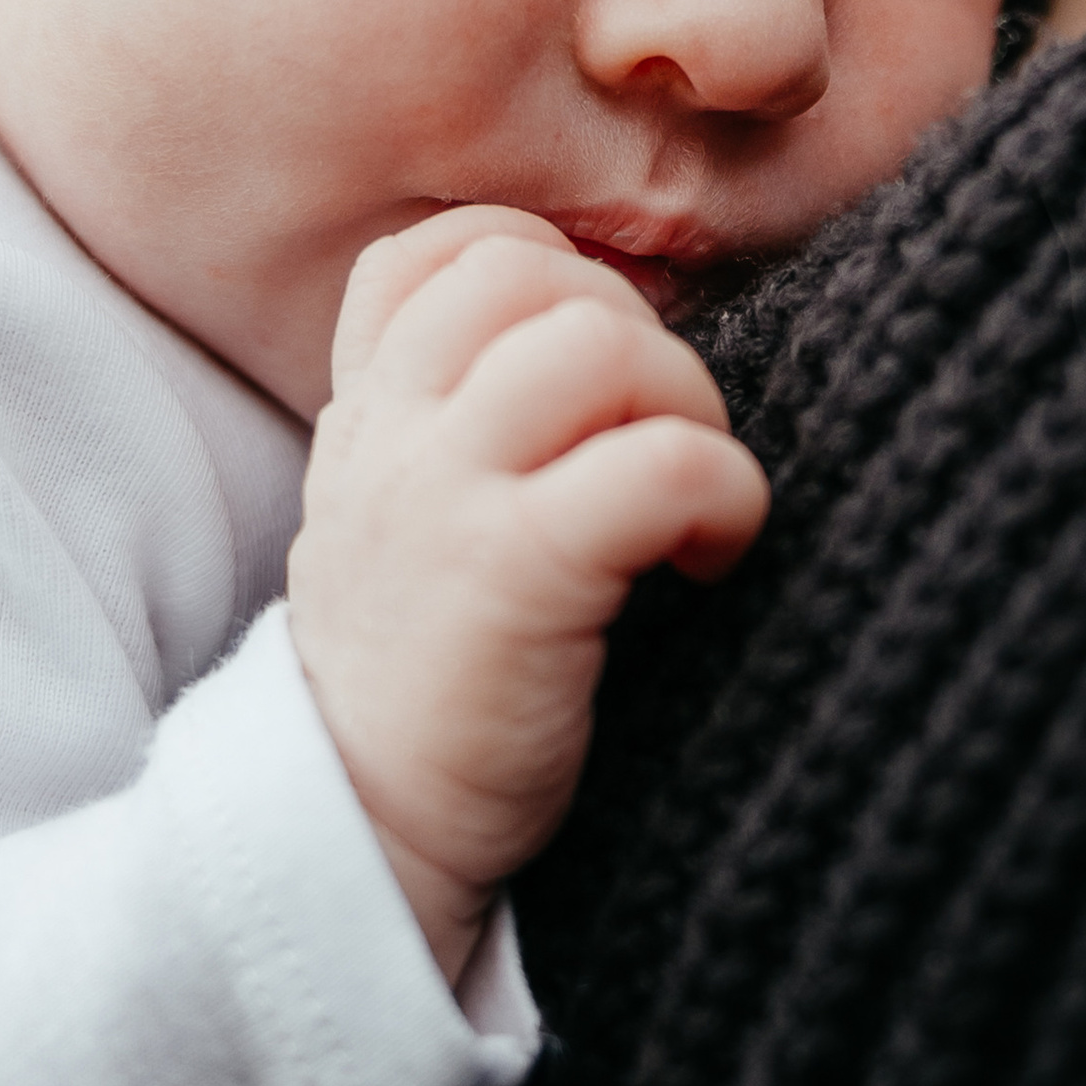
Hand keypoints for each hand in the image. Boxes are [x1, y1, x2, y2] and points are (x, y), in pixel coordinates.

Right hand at [287, 208, 767, 983]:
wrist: (363, 837)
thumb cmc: (429, 678)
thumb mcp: (405, 518)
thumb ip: (466, 418)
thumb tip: (627, 332)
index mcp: (369, 411)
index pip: (446, 247)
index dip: (555, 277)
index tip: (600, 385)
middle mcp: (392, 435)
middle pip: (536, 275)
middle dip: (642, 340)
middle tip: (662, 451)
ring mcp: (445, 499)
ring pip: (602, 346)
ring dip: (688, 409)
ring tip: (688, 504)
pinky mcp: (515, 576)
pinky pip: (662, 464)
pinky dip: (723, 497)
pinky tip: (709, 561)